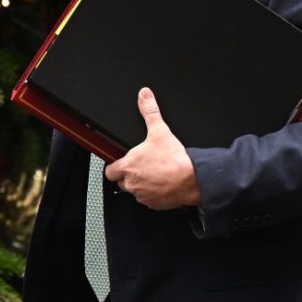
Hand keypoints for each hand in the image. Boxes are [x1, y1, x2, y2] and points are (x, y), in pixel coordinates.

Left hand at [104, 87, 200, 209]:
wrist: (192, 179)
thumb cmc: (174, 159)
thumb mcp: (159, 130)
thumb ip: (150, 111)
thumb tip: (144, 96)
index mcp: (128, 166)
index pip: (109, 171)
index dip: (115, 166)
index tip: (122, 162)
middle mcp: (132, 183)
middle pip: (121, 181)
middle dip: (128, 175)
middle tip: (141, 166)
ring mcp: (142, 195)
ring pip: (134, 191)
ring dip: (140, 184)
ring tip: (154, 174)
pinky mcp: (153, 204)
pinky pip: (147, 200)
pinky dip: (152, 194)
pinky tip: (161, 184)